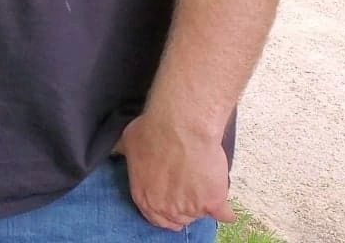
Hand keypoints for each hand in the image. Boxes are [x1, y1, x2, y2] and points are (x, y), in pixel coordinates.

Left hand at [111, 110, 237, 230]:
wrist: (181, 126)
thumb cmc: (152, 130)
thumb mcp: (128, 143)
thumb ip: (125, 155)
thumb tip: (118, 151)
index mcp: (144, 198)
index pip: (156, 219)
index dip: (166, 213)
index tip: (173, 208)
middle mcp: (166, 208)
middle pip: (179, 219)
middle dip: (184, 209)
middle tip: (189, 192)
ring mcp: (191, 208)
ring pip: (200, 214)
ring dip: (203, 203)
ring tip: (204, 185)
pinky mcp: (213, 202)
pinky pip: (224, 214)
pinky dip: (226, 211)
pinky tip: (226, 207)